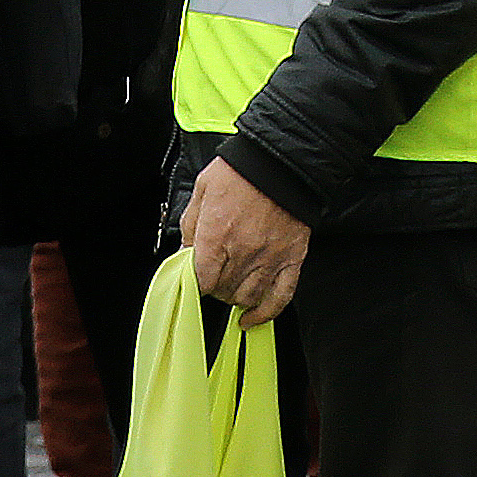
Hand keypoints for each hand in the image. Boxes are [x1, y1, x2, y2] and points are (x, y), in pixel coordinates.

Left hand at [180, 157, 311, 321]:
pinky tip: (252, 317)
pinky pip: (280, 296)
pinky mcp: (291, 258)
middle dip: (215, 287)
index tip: (197, 275)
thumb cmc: (241, 170)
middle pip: (223, 291)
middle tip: (216, 276)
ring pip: (248, 297)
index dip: (196, 281)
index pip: (200, 280)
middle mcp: (243, 250)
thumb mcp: (202, 189)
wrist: (282, 159)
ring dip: (236, 298)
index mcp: (217, 234)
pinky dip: (265, 312)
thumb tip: (185, 252)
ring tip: (232, 288)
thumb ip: (190, 225)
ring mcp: (269, 257)